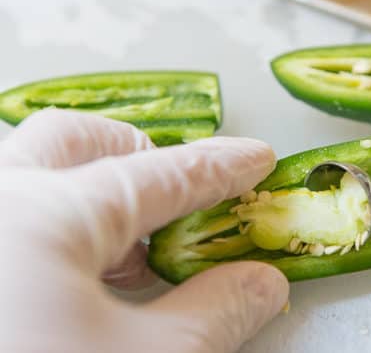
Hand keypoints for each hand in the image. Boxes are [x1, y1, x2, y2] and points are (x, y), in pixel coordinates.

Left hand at [0, 109, 288, 352]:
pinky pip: (9, 219)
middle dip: (137, 153)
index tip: (254, 159)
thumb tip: (261, 283)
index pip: (161, 174)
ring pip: (28, 173)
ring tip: (132, 253)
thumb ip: (218, 314)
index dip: (221, 166)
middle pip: (73, 141)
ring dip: (92, 195)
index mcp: (39, 217)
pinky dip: (57, 234)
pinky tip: (78, 287)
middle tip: (179, 192)